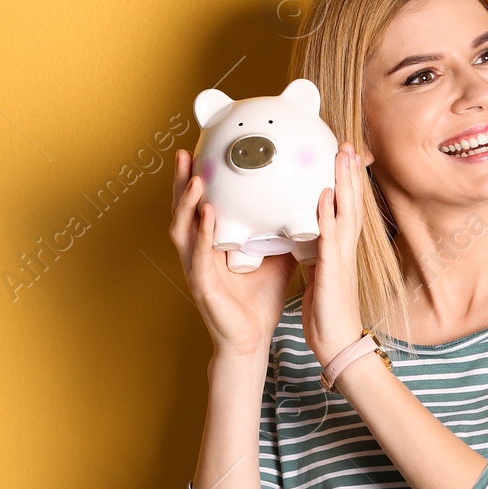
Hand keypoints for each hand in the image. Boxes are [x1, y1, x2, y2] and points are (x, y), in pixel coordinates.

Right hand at [169, 149, 295, 358]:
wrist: (254, 338)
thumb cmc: (260, 299)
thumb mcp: (278, 256)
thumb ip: (284, 231)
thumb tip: (307, 204)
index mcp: (213, 243)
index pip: (201, 205)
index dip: (198, 179)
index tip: (201, 150)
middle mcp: (199, 253)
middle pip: (183, 211)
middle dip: (180, 182)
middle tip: (184, 152)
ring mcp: (197, 269)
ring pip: (182, 230)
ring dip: (186, 203)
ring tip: (195, 178)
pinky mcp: (202, 286)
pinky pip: (199, 256)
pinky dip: (202, 234)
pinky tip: (208, 215)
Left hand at [303, 141, 366, 365]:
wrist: (338, 344)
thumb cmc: (328, 313)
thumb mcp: (320, 275)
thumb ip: (317, 253)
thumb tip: (307, 238)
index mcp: (340, 249)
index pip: (346, 208)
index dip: (346, 182)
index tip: (343, 156)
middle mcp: (345, 249)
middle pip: (351, 203)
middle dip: (349, 172)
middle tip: (347, 144)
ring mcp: (341, 258)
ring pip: (345, 213)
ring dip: (344, 183)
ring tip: (341, 156)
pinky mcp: (332, 271)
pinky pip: (329, 238)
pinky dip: (327, 215)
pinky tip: (323, 195)